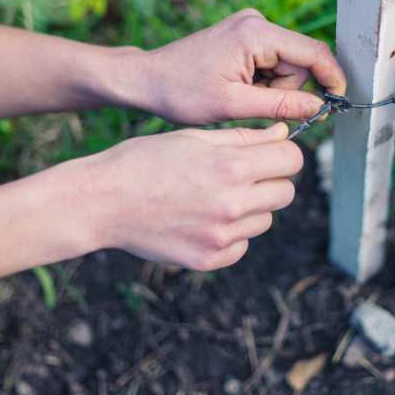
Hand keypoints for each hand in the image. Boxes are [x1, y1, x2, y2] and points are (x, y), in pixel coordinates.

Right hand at [70, 122, 301, 269]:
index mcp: (231, 167)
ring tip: (212, 196)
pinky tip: (201, 219)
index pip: (292, 160)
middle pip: (286, 192)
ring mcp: (222, 237)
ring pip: (264, 220)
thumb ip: (243, 138)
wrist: (101, 202)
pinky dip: (231, 234)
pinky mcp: (209, 260)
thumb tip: (282, 135)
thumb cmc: (144, 161)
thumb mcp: (193, 137)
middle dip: (271, 180)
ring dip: (250, 208)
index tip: (269, 153)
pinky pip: (242, 246)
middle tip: (241, 175)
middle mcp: (232, 205)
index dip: (282, 152)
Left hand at [135, 8, 345, 124]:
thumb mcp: (233, 105)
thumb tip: (319, 108)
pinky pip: (272, 61)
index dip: (332, 77)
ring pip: (287, 64)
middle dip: (288, 89)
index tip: (339, 102)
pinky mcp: (245, 35)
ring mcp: (250, 26)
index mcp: (255, 34)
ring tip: (239, 96)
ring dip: (273, 87)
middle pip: (300, 61)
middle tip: (255, 105)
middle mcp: (256, 22)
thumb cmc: (182, 93)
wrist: (147, 79)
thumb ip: (280, 105)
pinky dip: (264, 80)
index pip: (312, 52)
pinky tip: (238, 88)